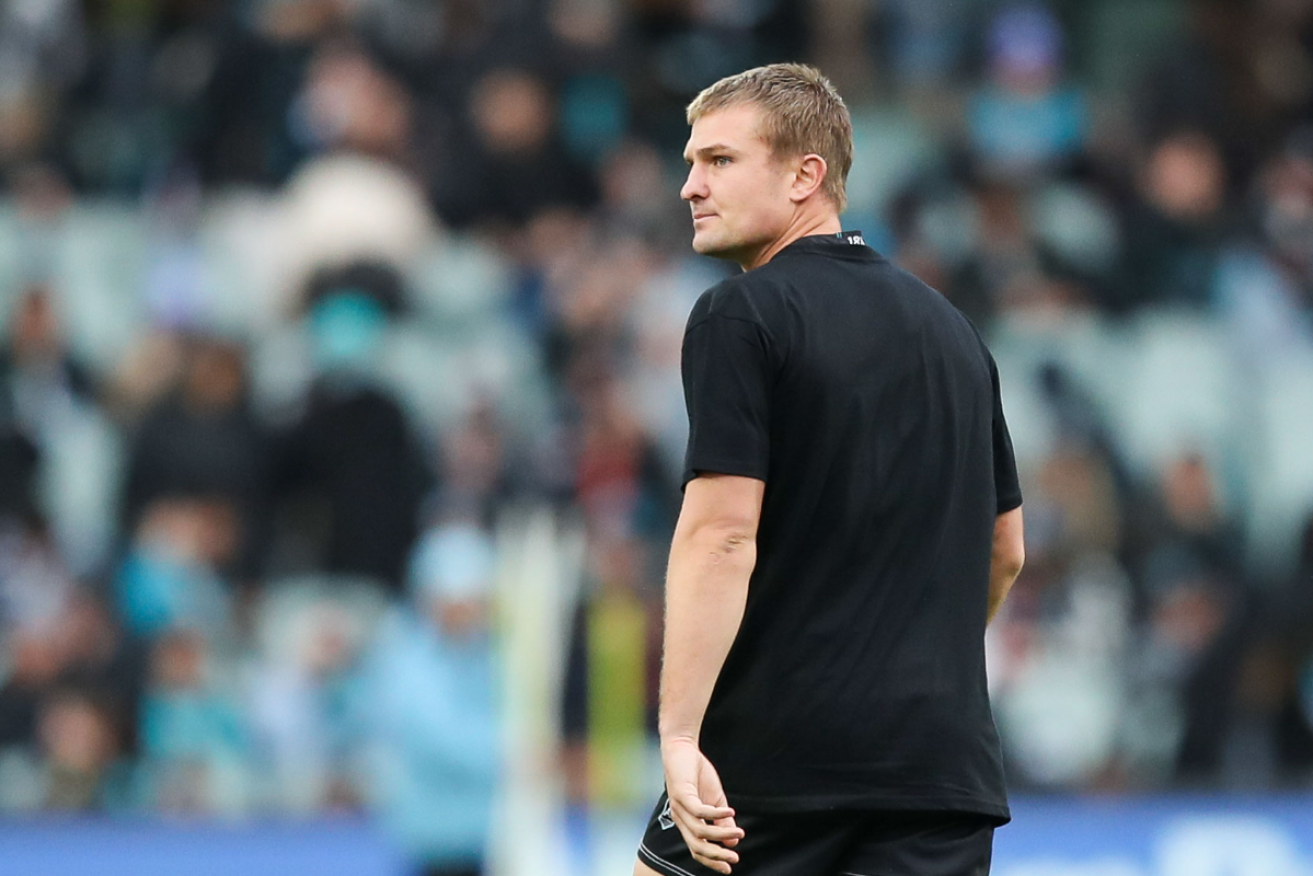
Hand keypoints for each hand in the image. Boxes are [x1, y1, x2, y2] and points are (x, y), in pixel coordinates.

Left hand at [661, 737, 744, 873]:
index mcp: (686, 822)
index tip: (730, 868)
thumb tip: (734, 841)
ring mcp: (679, 807)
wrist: (682, 748)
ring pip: (699, 831)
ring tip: (740, 833)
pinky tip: (731, 813)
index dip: (712, 860)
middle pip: (696, 846)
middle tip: (734, 859)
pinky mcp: (681, 793)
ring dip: (721, 835)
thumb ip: (721, 821)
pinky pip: (699, 811)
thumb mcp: (715, 800)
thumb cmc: (697, 774)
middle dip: (716, 855)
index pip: (696, 848)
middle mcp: (680, 818)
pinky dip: (716, 815)